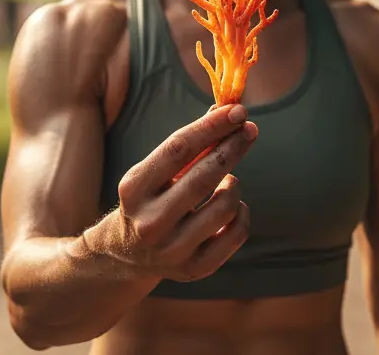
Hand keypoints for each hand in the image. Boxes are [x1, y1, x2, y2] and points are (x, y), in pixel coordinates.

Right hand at [107, 104, 256, 282]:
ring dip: (234, 184)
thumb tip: (226, 109)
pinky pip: (236, 233)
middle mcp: (150, 221)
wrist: (128, 253)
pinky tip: (232, 206)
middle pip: (204, 176)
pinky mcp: (194, 269)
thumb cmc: (151, 197)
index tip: (236, 110)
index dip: (211, 126)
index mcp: (134, 188)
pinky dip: (241, 213)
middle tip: (250, 129)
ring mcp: (172, 250)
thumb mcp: (157, 170)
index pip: (178, 149)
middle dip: (232, 147)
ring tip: (229, 179)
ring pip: (226, 206)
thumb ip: (190, 143)